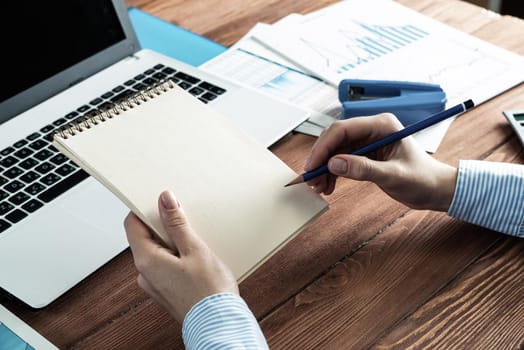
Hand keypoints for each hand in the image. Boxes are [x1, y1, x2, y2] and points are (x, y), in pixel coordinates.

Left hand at [124, 190, 237, 322]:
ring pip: (157, 251)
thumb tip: (164, 200)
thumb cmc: (209, 292)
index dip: (145, 209)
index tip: (162, 202)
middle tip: (186, 223)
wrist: (219, 323)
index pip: (132, 224)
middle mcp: (145, 274)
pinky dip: (177, 256)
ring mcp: (154, 283)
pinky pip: (165, 265)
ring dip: (173, 242)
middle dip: (164, 225)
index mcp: (146, 260)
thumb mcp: (194, 249)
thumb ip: (177, 223)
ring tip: (195, 244)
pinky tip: (196, 258)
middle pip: (145, 237)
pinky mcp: (166, 290)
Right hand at [305, 113, 457, 210]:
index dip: (323, 147)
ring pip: (335, 151)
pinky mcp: (365, 155)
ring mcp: (367, 142)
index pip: (342, 129)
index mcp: (381, 125)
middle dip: (321, 159)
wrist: (436, 190)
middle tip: (311, 179)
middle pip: (335, 139)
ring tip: (319, 187)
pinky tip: (328, 186)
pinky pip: (341, 161)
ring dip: (324, 168)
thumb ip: (364, 169)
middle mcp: (372, 130)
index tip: (313, 166)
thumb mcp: (393, 175)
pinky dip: (332, 173)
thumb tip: (334, 164)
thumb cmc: (423, 179)